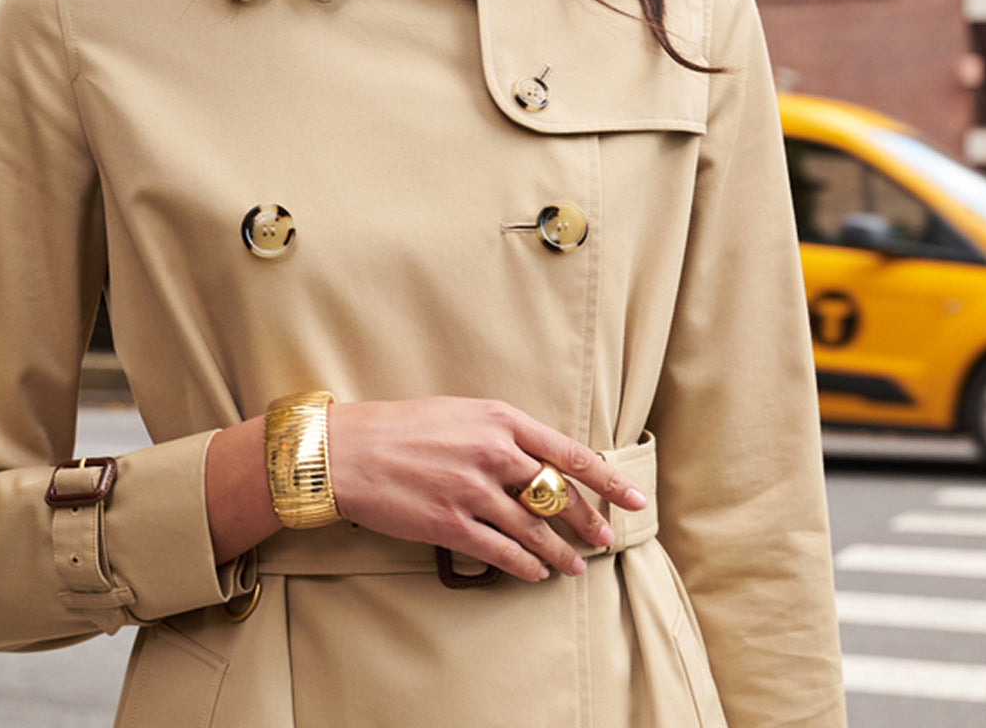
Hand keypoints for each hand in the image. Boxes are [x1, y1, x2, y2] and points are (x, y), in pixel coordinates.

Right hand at [327, 397, 646, 582]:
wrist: (351, 450)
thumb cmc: (405, 427)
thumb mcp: (463, 413)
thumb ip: (504, 433)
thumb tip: (541, 460)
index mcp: (500, 419)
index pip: (570, 452)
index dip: (608, 479)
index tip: (634, 497)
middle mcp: (493, 453)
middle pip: (558, 495)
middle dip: (589, 520)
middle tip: (607, 536)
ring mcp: (473, 492)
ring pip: (535, 531)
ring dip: (561, 553)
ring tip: (577, 565)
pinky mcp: (452, 525)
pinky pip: (502, 552)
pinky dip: (525, 566)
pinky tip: (537, 573)